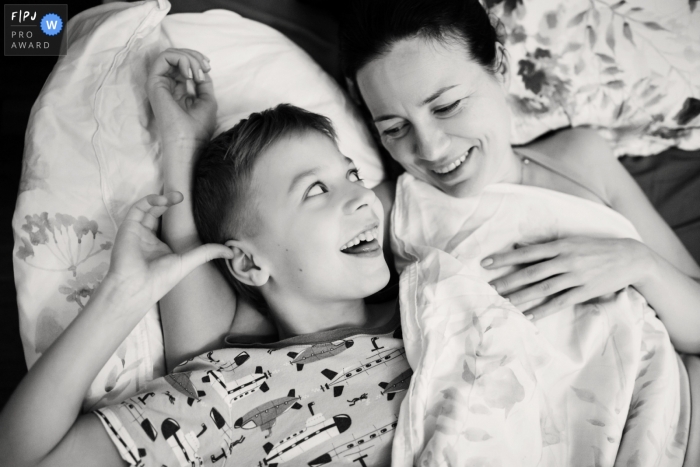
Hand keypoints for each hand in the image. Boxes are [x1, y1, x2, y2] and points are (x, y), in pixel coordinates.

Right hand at [106, 193, 232, 310]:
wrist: (137, 286)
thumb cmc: (160, 279)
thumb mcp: (189, 262)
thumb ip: (208, 253)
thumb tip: (232, 252)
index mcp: (161, 246)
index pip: (170, 224)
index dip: (179, 214)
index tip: (192, 206)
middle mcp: (148, 238)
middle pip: (159, 213)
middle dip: (171, 203)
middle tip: (184, 197)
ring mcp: (138, 232)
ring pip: (149, 208)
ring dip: (162, 199)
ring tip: (177, 196)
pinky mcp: (128, 227)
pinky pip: (137, 208)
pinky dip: (149, 201)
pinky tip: (163, 200)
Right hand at [147, 48, 216, 147]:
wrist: (188, 142)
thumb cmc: (198, 127)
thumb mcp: (206, 99)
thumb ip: (202, 82)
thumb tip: (202, 68)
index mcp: (176, 89)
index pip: (182, 63)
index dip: (197, 60)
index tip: (208, 69)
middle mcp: (166, 85)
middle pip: (176, 55)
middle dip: (194, 57)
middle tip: (205, 68)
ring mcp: (159, 83)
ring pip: (170, 53)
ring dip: (189, 58)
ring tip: (197, 74)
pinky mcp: (153, 83)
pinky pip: (164, 57)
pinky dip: (181, 60)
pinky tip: (189, 75)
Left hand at [482, 237, 649, 319]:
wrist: (630, 257)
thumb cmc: (595, 248)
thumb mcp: (570, 241)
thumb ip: (545, 246)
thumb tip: (518, 246)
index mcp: (560, 246)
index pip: (526, 252)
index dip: (505, 258)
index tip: (485, 263)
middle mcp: (566, 260)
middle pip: (531, 272)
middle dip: (508, 280)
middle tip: (489, 288)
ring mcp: (576, 277)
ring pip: (543, 289)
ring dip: (522, 297)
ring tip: (504, 303)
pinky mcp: (585, 291)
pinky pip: (560, 302)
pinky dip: (543, 310)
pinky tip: (529, 316)